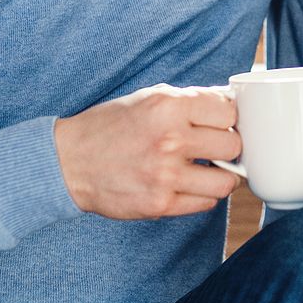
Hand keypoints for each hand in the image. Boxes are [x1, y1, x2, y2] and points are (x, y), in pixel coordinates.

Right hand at [53, 84, 241, 219]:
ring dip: (221, 176)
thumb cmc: (110, 126)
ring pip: (226, 182)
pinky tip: (187, 184)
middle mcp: (170, 140)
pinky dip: (201, 194)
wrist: (69, 161)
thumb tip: (230, 104)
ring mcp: (165, 175)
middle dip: (227, 146)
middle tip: (215, 148)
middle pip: (233, 146)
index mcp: (168, 106)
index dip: (228, 118)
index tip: (220, 123)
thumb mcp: (149, 98)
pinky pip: (205, 203)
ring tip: (208, 170)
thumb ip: (190, 100)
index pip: (229, 112)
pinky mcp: (160, 204)